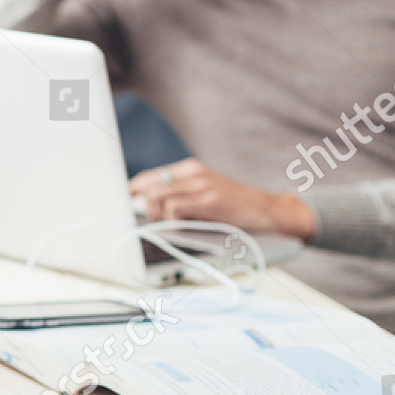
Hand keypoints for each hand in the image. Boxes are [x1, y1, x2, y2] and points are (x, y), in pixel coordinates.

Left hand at [130, 158, 316, 239]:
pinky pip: (174, 208)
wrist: (270, 211)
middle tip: (155, 220)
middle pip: (148, 186)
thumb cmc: (234, 208)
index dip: (132, 191)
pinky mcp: (209, 199)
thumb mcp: (204, 195)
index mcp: (190, 169)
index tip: (124, 203)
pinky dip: (173, 220)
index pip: (149, 177)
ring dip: (157, 214)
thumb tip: (145, 205)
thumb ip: (179, 196)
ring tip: (171, 224)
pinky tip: (185, 225)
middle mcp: (193, 172)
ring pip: (157, 196)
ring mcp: (201, 184)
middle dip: (144, 206)